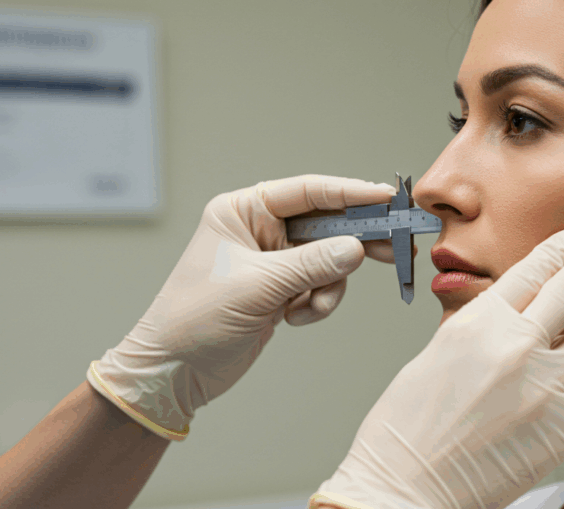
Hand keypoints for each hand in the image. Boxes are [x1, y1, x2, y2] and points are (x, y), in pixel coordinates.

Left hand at [87, 175, 404, 439]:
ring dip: (327, 287)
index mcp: (242, 211)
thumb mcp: (256, 287)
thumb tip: (355, 248)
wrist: (173, 372)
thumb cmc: (193, 320)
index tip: (383, 197)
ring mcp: (272, 262)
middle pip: (324, 224)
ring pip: (328, 261)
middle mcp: (258, 230)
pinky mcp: (280, 290)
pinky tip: (292, 319)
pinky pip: (320, 287)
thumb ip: (310, 265)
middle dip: (351, 242)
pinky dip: (316, 304)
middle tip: (390, 247)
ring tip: (307, 308)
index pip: (306, 192)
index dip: (348, 193)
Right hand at [313, 229, 563, 508]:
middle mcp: (513, 345)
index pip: (527, 272)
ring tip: (543, 379)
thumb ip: (478, 331)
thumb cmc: (406, 429)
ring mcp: (543, 384)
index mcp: (475, 323)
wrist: (405, 487)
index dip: (554, 251)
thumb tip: (509, 320)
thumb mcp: (434, 356)